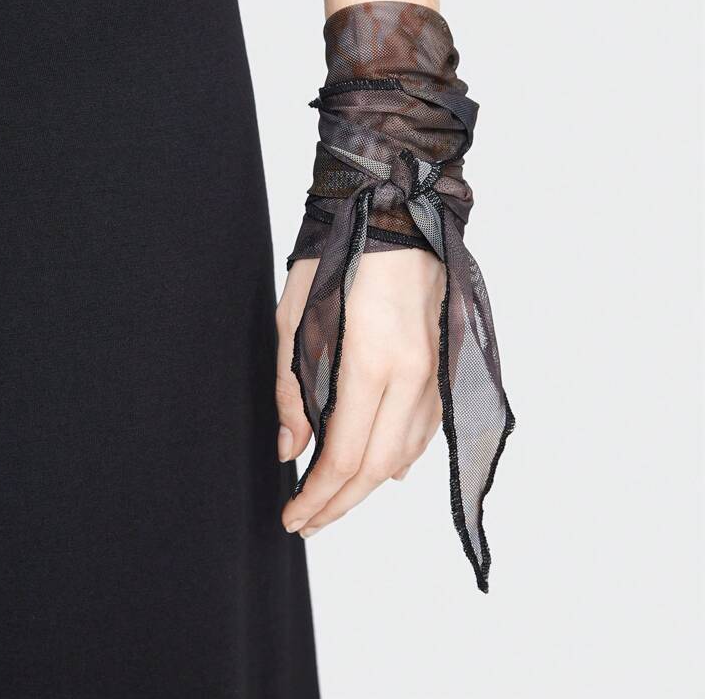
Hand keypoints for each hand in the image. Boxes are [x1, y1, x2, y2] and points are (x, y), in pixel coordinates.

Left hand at [275, 248, 444, 537]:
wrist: (398, 214)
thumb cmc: (338, 255)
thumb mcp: (296, 317)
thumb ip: (293, 389)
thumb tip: (292, 449)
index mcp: (372, 362)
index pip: (344, 456)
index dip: (316, 496)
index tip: (292, 517)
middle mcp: (413, 375)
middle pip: (378, 468)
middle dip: (339, 504)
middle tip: (307, 523)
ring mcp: (435, 372)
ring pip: (406, 454)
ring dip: (369, 487)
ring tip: (334, 502)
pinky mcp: (444, 365)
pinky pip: (425, 428)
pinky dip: (400, 458)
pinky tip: (383, 471)